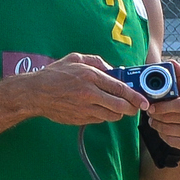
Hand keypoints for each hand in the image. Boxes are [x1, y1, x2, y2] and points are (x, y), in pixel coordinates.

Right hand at [21, 52, 146, 126]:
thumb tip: (113, 69)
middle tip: (135, 107)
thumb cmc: (55, 74)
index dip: (135, 96)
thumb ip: (97, 62)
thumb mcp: (76, 58)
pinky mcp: (80, 119)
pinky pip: (100, 120)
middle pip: (120, 106)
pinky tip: (101, 109)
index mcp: (90, 76)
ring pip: (112, 116)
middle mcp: (89, 93)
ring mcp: (85, 108)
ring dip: (118, 113)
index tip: (144, 100)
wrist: (35, 93)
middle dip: (131, 108)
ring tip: (118, 107)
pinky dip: (104, 116)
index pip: (120, 88)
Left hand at [145, 60, 179, 154]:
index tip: (151, 106)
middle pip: (171, 118)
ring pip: (169, 130)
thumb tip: (172, 63)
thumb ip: (179, 76)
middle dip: (156, 115)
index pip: (179, 104)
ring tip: (153, 120)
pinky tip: (162, 129)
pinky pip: (172, 141)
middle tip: (149, 112)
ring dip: (157, 125)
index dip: (163, 106)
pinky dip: (163, 135)